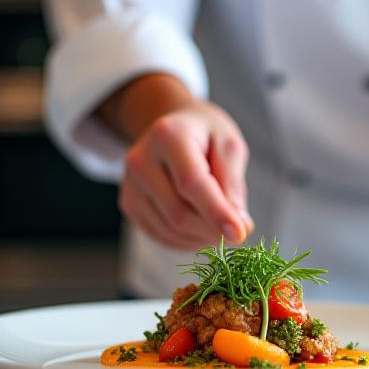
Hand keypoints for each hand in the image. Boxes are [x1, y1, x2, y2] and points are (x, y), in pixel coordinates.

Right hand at [99, 74, 253, 249]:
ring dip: (202, 236)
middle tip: (238, 229)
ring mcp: (130, 184)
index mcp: (168, 136)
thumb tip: (238, 227)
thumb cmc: (207, 137)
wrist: (175, 129)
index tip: (240, 234)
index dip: (216, 212)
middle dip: (212, 228)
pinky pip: (161, 235)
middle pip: (179, 212)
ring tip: (220, 223)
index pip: (191, 182)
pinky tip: (201, 227)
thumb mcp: (229, 147)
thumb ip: (233, 185)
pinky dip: (187, 240)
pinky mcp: (128, 203)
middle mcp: (141, 160)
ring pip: (170, 229)